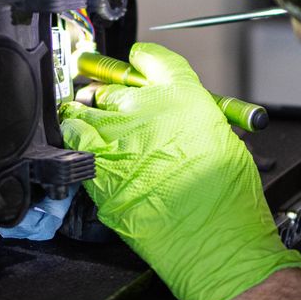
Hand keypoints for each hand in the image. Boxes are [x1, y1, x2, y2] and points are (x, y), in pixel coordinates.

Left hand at [59, 43, 300, 299]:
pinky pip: (75, 139)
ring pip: (89, 109)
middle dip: (112, 95)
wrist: (214, 240)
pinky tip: (79, 140)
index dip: (142, 59)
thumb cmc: (226, 198)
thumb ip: (189, 119)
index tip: (137, 61)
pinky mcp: (99, 167)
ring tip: (88, 118)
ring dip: (88, 113)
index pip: (154, 60)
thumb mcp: (221, 139)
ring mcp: (118, 136)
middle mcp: (147, 109)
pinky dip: (74, 136)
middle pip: (115, 87)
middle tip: (113, 105)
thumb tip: (172, 117)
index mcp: (183, 96)